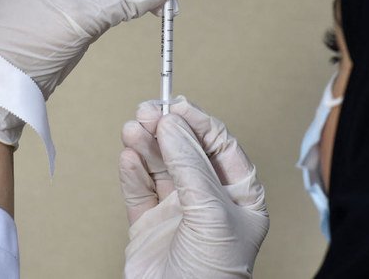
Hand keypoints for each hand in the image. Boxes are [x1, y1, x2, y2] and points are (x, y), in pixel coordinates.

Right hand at [120, 98, 268, 277]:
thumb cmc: (212, 274)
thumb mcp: (210, 211)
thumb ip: (190, 164)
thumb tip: (172, 123)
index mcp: (239, 195)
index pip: (220, 145)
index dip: (199, 122)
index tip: (176, 106)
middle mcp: (209, 199)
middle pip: (187, 150)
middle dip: (168, 129)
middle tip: (147, 111)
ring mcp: (178, 211)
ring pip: (161, 166)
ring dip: (147, 145)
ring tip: (133, 128)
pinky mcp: (150, 225)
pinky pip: (140, 190)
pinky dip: (133, 171)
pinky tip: (128, 155)